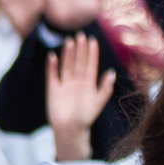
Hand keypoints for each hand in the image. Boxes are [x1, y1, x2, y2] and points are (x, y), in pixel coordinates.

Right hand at [45, 34, 115, 161]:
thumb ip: (105, 88)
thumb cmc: (85, 118)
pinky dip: (52, 66)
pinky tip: (52, 56)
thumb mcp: (98, 102)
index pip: (90, 65)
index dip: (91, 54)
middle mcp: (76, 82)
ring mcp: (64, 85)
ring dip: (67, 54)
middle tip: (81, 35)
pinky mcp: (53, 90)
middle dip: (80, 50)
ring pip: (66, 66)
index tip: (93, 40)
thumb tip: (111, 72)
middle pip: (78, 62)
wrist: (70, 130)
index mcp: (88, 85)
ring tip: (69, 41)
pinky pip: (52, 76)